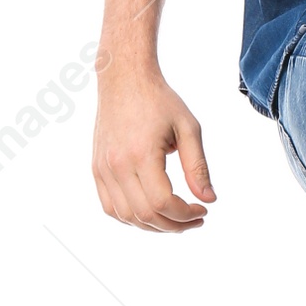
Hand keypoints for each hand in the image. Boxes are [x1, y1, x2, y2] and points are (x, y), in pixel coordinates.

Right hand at [92, 58, 214, 231]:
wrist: (124, 79)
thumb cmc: (160, 101)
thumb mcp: (188, 128)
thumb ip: (198, 167)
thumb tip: (209, 200)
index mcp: (141, 154)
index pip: (163, 203)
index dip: (186, 214)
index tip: (203, 209)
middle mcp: (117, 165)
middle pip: (145, 215)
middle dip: (174, 225)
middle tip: (195, 219)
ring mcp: (103, 169)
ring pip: (126, 216)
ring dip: (154, 226)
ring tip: (176, 218)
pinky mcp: (97, 169)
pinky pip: (110, 207)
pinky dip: (131, 218)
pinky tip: (152, 212)